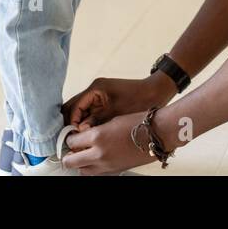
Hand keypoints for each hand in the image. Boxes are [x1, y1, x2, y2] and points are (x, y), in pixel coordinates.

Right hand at [62, 73, 176, 127]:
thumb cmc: (138, 100)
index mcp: (95, 89)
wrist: (155, 92)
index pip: (73, 106)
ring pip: (80, 111)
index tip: (73, 136)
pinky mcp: (104, 101)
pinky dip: (87, 122)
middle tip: (73, 139)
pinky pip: (90, 112)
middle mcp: (94, 90)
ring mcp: (98, 95)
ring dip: (79, 123)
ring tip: (80, 138)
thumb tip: (79, 132)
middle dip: (72, 123)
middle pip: (74, 107)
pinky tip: (89, 133)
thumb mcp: (115, 113)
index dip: (72, 122)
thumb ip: (95, 121)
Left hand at [62, 113, 158, 174]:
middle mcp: (99, 153)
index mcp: (97, 136)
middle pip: (70, 161)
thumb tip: (84, 136)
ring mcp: (106, 165)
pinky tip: (97, 158)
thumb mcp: (112, 120)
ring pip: (81, 170)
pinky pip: (95, 172)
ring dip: (80, 162)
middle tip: (71, 149)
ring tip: (84, 154)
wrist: (157, 134)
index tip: (72, 136)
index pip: (72, 142)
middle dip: (68, 155)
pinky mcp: (114, 171)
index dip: (70, 138)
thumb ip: (95, 130)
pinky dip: (92, 167)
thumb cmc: (139, 123)